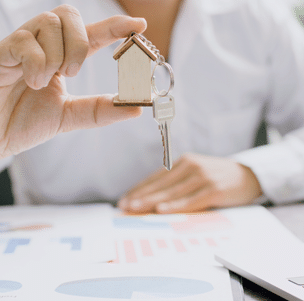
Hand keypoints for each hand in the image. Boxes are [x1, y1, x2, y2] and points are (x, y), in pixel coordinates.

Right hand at [0, 5, 146, 167]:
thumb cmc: (25, 123)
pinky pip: (24, 40)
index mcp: (61, 59)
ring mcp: (21, 47)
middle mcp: (42, 47)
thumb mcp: (70, 117)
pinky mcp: (0, 53)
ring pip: (50, 22)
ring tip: (46, 82)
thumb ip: (100, 110)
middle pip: (70, 14)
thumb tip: (136, 107)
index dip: (115, 26)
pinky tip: (32, 82)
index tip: (139, 25)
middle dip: (81, 42)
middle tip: (72, 72)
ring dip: (58, 54)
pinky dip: (36, 62)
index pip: (92, 34)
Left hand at [118, 153, 262, 212]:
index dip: (139, 188)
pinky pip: (191, 200)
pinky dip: (175, 205)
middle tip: (123, 205)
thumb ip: (178, 183)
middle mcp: (191, 166)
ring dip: (151, 201)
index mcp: (184, 162)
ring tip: (134, 208)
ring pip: (172, 192)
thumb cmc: (217, 177)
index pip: (156, 177)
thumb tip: (154, 200)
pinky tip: (162, 210)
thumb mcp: (196, 174)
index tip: (124, 199)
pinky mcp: (214, 188)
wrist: (249, 175)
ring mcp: (203, 177)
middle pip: (161, 184)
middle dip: (140, 196)